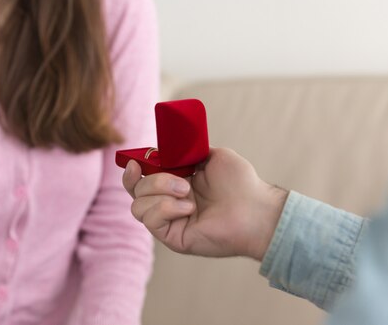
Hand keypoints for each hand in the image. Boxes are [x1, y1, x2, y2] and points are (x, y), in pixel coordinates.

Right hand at [122, 147, 288, 259]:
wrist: (255, 207)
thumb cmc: (240, 183)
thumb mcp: (212, 155)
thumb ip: (188, 151)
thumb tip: (167, 149)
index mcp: (176, 185)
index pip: (141, 181)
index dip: (132, 172)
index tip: (136, 162)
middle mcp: (169, 204)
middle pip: (136, 191)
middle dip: (154, 180)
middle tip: (183, 181)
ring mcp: (170, 221)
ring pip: (138, 206)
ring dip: (160, 193)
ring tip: (188, 193)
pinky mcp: (173, 238)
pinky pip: (151, 221)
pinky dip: (166, 209)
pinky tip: (189, 208)